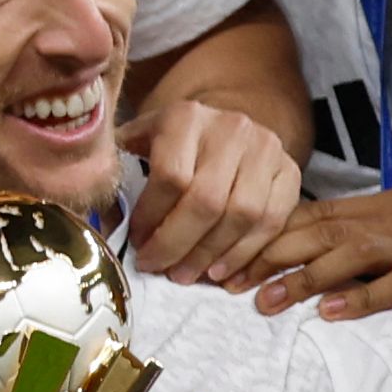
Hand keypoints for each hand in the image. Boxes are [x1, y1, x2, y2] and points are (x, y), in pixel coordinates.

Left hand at [120, 100, 301, 283]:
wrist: (228, 125)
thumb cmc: (176, 144)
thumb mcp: (143, 141)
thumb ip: (120, 171)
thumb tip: (100, 220)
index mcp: (186, 116)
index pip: (170, 177)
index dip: (153, 219)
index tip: (139, 244)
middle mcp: (231, 127)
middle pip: (207, 201)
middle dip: (179, 245)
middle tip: (161, 270)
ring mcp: (266, 148)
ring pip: (243, 215)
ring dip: (212, 255)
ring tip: (188, 275)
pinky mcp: (291, 170)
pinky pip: (272, 222)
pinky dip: (246, 255)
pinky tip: (221, 273)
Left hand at [245, 185, 391, 320]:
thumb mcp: (379, 257)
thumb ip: (339, 252)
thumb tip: (269, 265)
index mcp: (387, 202)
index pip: (318, 212)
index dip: (272, 235)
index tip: (232, 261)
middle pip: (330, 228)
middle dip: (277, 255)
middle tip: (235, 282)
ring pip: (355, 252)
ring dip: (306, 278)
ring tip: (268, 302)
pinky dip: (359, 299)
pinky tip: (327, 314)